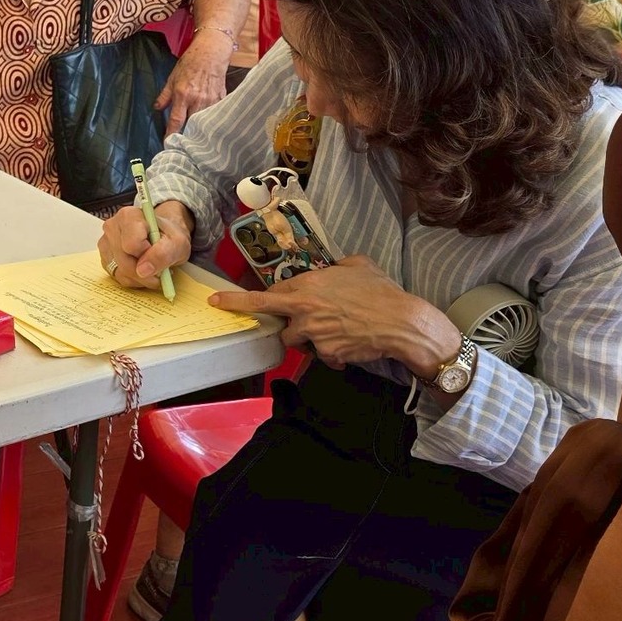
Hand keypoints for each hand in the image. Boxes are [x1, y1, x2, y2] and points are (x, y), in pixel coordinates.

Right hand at [99, 198, 192, 288]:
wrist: (163, 237)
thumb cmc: (169, 236)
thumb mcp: (177, 243)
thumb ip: (162, 254)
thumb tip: (143, 270)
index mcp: (128, 216)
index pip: (132, 245)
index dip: (148, 255)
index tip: (158, 253)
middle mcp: (112, 227)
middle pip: (125, 262)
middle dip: (145, 272)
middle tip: (160, 270)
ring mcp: (106, 243)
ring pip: (120, 272)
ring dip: (140, 278)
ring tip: (152, 269)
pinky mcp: (105, 257)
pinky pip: (117, 277)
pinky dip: (133, 279)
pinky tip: (142, 271)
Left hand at [155, 43, 230, 136]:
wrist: (210, 54)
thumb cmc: (189, 64)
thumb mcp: (172, 78)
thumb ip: (165, 95)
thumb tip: (157, 108)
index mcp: (183, 95)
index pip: (176, 120)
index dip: (171, 133)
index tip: (168, 143)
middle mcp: (197, 100)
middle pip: (192, 125)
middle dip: (187, 135)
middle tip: (182, 144)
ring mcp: (211, 100)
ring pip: (204, 121)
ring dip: (199, 130)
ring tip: (195, 139)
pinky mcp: (221, 99)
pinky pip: (215, 114)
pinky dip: (211, 121)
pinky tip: (208, 126)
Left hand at [209, 254, 458, 372]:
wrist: (401, 322)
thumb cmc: (381, 290)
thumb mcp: (358, 264)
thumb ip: (338, 266)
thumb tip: (335, 268)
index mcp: (307, 285)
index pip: (266, 293)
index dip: (249, 298)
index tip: (220, 301)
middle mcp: (304, 310)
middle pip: (272, 316)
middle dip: (251, 311)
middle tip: (229, 306)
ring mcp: (314, 334)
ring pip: (295, 339)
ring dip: (307, 338)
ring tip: (333, 330)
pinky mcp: (328, 354)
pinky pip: (323, 356)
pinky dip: (334, 354)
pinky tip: (351, 346)